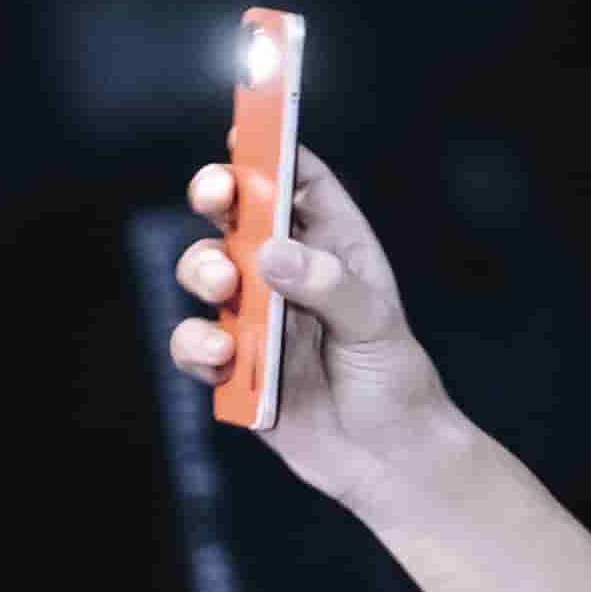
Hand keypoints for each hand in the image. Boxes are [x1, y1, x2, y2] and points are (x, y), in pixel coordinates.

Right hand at [168, 144, 463, 511]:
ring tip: (226, 289)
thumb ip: (329, 286)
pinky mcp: (232, 364)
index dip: (273, 151)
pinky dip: (199, 343)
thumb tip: (270, 253)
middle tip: (215, 195)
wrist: (386, 462)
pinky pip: (194, 342)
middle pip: (239, 216)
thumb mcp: (378, 328)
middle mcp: (289, 274)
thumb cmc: (396, 385)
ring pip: (206, 269)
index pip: (302, 185)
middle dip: (218, 195)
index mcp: (335, 250)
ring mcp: (256, 316)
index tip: (247, 129)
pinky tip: (223, 354)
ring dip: (204, 268)